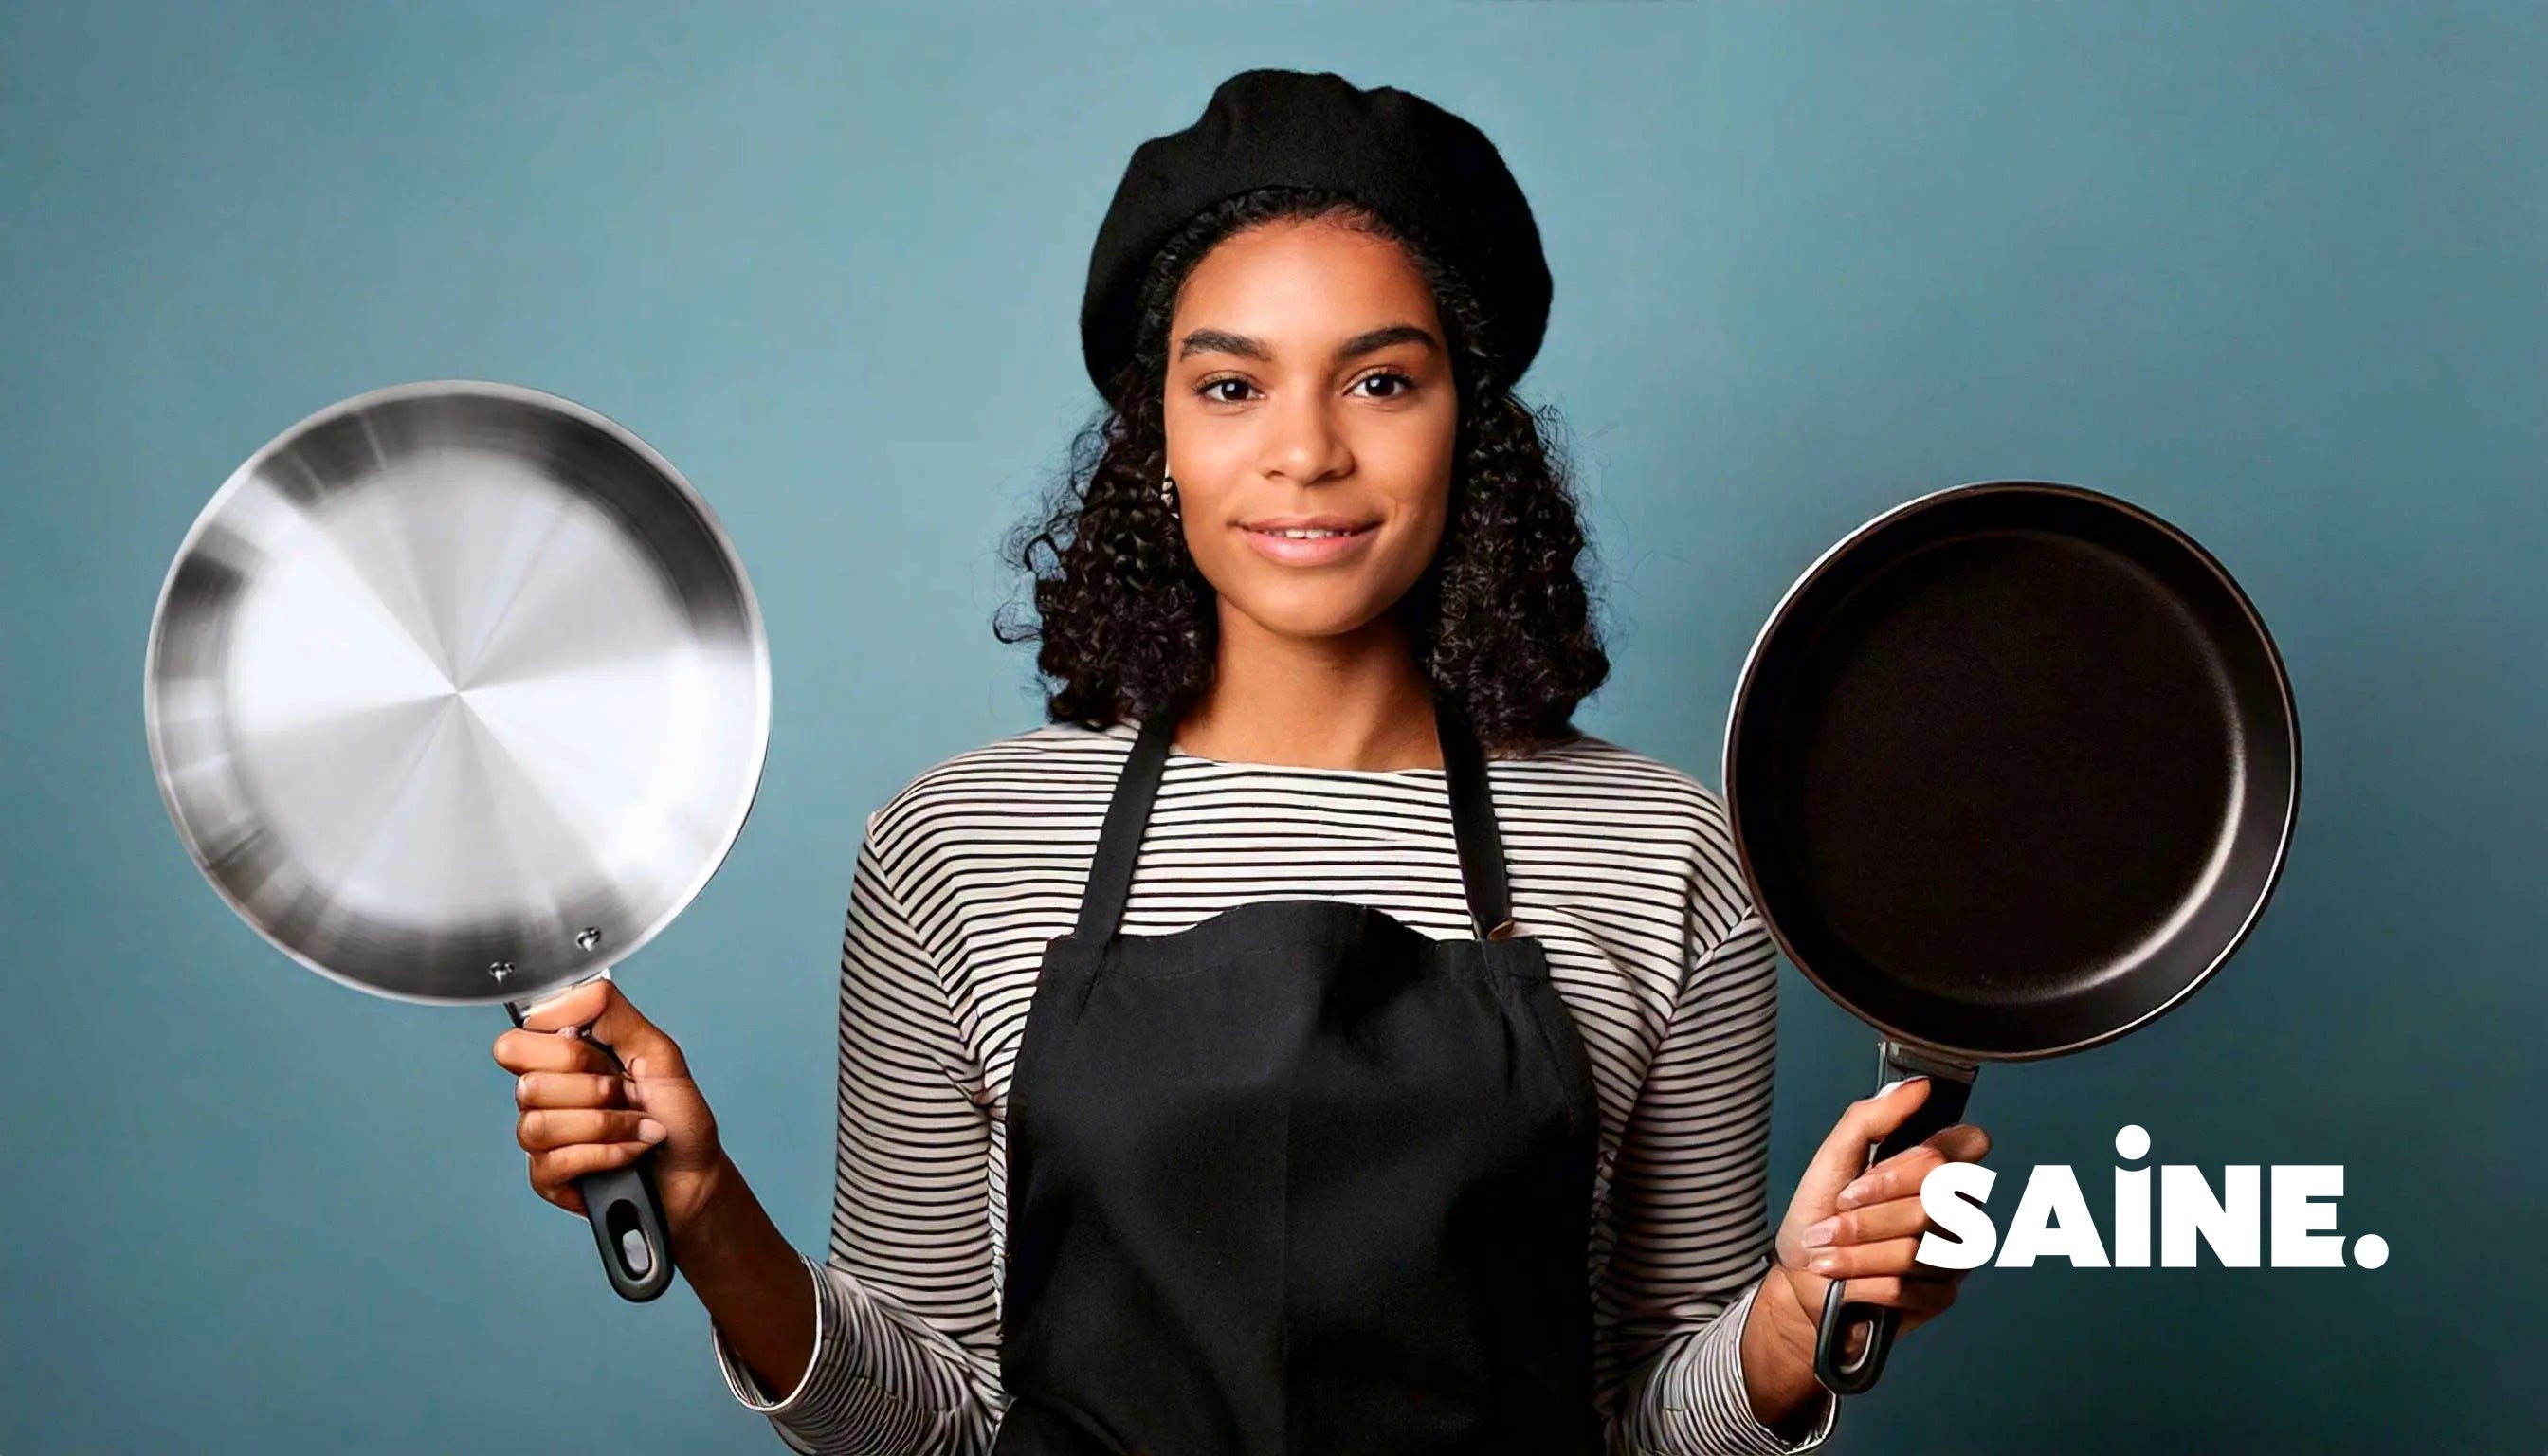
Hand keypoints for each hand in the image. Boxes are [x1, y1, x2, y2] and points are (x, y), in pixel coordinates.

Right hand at [490, 978, 726, 1234]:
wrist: (695, 1171)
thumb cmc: (676, 1114)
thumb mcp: (656, 1050)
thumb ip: (609, 1011)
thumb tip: (558, 999)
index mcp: (561, 1060)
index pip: (516, 1041)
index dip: (563, 1050)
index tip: (603, 1057)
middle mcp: (544, 1096)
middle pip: (527, 1083)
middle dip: (592, 1088)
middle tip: (623, 1094)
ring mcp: (542, 1139)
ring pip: (539, 1124)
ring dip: (605, 1125)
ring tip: (636, 1127)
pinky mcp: (548, 1178)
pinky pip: (556, 1160)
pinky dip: (606, 1153)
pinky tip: (628, 1152)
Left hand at [1763, 1078, 1992, 1359]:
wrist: (1799, 1276)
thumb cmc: (1819, 1214)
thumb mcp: (1835, 1156)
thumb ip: (1873, 1117)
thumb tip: (1917, 1085)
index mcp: (1937, 1168)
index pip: (1967, 1146)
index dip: (1910, 1166)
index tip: (1860, 1180)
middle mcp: (1956, 1207)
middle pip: (1932, 1203)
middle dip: (1866, 1215)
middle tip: (1831, 1220)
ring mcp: (1954, 1252)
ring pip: (1916, 1249)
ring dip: (1857, 1253)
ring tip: (1827, 1254)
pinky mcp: (1942, 1295)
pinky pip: (1910, 1287)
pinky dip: (1866, 1284)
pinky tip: (1846, 1284)